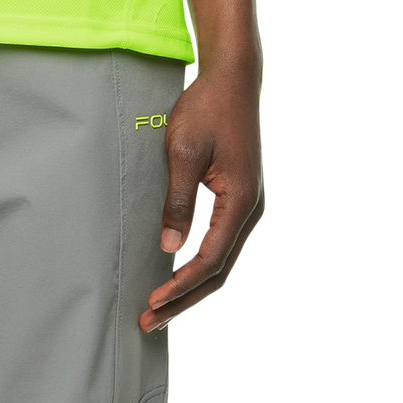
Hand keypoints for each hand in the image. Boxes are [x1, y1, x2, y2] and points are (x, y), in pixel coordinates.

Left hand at [140, 66, 265, 331]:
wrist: (231, 80)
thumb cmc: (207, 109)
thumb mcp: (185, 151)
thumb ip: (179, 201)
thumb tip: (169, 248)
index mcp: (242, 202)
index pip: (210, 259)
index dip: (181, 286)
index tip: (153, 303)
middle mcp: (252, 211)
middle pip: (220, 271)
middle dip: (185, 299)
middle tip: (150, 322)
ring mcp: (249, 206)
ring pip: (223, 260)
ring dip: (193, 286)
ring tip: (161, 307)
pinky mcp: (240, 199)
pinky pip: (222, 243)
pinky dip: (202, 264)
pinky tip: (180, 273)